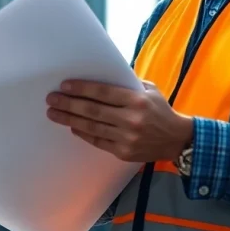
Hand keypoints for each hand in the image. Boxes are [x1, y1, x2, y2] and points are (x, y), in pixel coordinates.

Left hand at [45, 79, 193, 162]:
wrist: (177, 139)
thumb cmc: (161, 110)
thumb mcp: (149, 91)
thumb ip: (128, 84)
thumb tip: (102, 77)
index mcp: (137, 101)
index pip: (103, 93)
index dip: (82, 88)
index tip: (65, 85)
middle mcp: (131, 119)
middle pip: (93, 110)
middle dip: (69, 104)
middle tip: (52, 99)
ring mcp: (127, 138)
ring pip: (92, 127)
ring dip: (70, 119)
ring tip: (54, 113)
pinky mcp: (124, 152)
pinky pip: (98, 141)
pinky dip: (84, 133)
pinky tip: (72, 125)